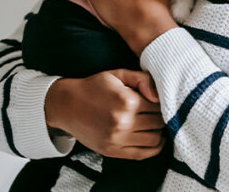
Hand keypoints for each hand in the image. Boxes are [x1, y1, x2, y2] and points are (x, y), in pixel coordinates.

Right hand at [44, 69, 165, 159]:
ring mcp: (117, 139)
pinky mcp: (112, 151)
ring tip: (154, 124)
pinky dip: (154, 148)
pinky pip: (143, 154)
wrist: (67, 105)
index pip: (159, 105)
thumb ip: (142, 79)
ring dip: (158, 132)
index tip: (159, 100)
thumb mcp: (118, 75)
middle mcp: (123, 122)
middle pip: (158, 123)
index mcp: (126, 101)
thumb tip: (159, 96)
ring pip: (154, 139)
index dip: (162, 102)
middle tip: (158, 112)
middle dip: (161, 116)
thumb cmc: (95, 87)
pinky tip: (154, 139)